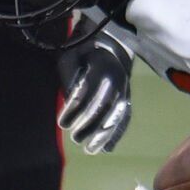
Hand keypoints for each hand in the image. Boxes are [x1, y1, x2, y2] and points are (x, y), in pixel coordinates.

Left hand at [57, 33, 131, 153]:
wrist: (111, 39)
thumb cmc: (84, 48)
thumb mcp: (70, 55)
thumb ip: (69, 76)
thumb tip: (70, 100)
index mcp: (101, 66)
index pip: (86, 92)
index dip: (74, 110)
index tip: (62, 124)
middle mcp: (117, 79)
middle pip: (103, 107)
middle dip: (88, 125)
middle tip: (75, 138)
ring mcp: (124, 89)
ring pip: (116, 115)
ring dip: (104, 134)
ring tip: (91, 150)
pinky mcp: (127, 96)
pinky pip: (124, 117)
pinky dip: (117, 133)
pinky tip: (108, 148)